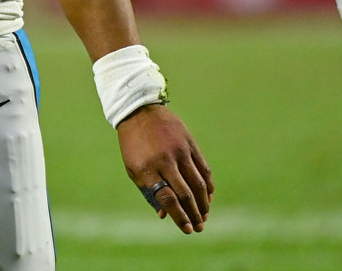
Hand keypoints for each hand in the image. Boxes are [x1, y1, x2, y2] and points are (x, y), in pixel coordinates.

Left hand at [116, 104, 212, 233]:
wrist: (139, 112)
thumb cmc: (133, 145)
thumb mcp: (133, 168)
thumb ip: (148, 191)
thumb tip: (164, 215)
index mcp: (146, 168)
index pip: (166, 198)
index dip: (178, 215)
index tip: (186, 229)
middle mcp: (164, 160)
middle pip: (184, 193)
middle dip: (194, 214)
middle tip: (199, 227)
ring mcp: (179, 151)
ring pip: (197, 183)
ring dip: (203, 203)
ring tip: (204, 217)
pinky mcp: (190, 144)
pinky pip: (203, 169)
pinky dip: (208, 185)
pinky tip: (208, 197)